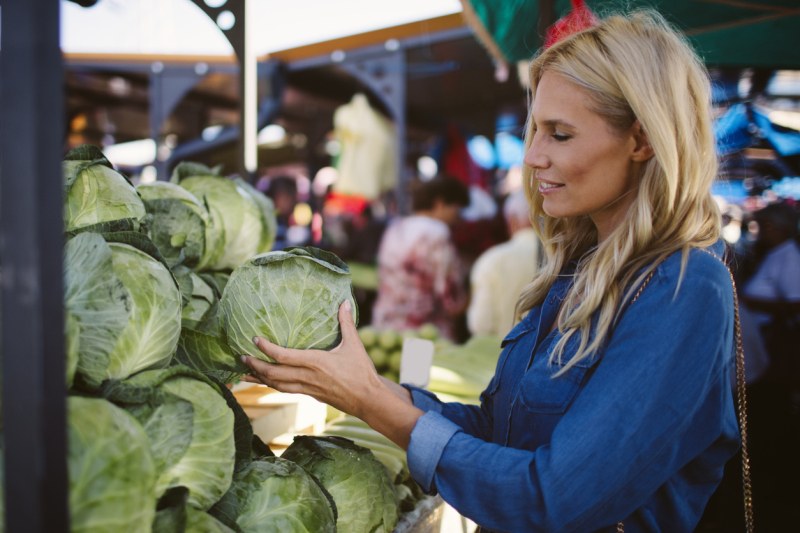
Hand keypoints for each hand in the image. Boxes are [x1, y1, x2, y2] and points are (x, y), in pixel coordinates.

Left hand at [240, 301, 381, 418]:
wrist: (367, 399)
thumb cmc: (361, 372)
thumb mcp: (354, 345)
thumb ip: (346, 323)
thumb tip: (344, 302)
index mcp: (315, 362)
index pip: (283, 356)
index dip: (267, 349)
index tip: (255, 340)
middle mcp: (307, 376)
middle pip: (273, 373)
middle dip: (255, 365)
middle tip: (242, 356)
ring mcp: (307, 388)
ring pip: (276, 385)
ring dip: (259, 378)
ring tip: (244, 372)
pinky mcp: (310, 394)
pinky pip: (285, 390)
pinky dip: (272, 385)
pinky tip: (265, 382)